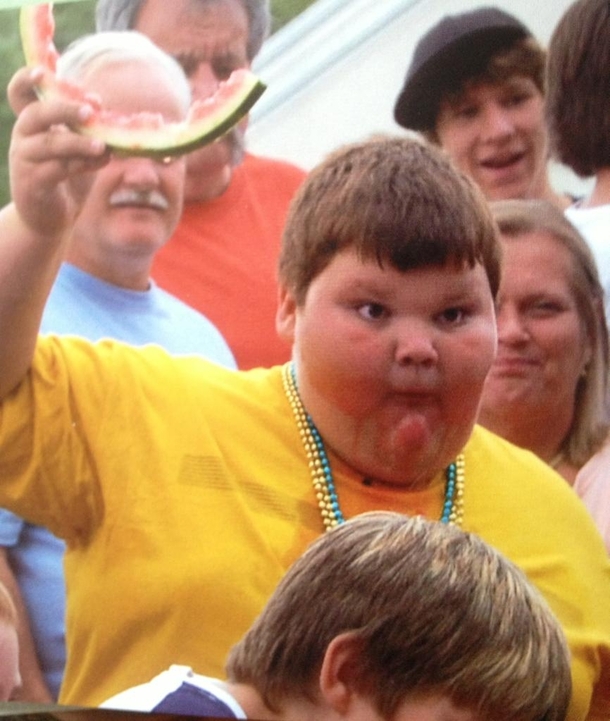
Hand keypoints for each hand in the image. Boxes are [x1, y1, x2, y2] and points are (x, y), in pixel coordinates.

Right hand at [7, 66, 108, 237]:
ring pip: (49, 144)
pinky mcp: (32, 184)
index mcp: (32, 122)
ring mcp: (25, 160)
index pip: (19, 93)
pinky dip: (82, 165)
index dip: (26, 80)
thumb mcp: (75, 148)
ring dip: (78, 142)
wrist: (50, 219)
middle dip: (64, 109)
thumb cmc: (65, 177)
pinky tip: (101, 161)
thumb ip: (83, 127)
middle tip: (92, 111)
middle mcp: (23, 137)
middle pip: (37, 114)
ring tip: (103, 144)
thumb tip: (100, 104)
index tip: (43, 72)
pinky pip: (57, 170)